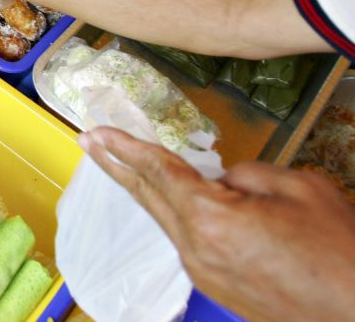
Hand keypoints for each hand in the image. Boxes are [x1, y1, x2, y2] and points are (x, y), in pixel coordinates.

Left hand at [80, 126, 354, 321]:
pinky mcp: (216, 287)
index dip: (126, 147)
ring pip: (168, 219)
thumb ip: (246, 175)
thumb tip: (221, 180)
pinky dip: (178, 214)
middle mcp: (196, 249)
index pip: (158, 172)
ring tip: (122, 162)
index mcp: (212, 219)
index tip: (96, 130)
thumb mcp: (298, 189)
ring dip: (146, 189)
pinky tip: (179, 200)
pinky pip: (188, 240)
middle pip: (148, 196)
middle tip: (88, 140)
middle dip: (115, 165)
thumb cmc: (341, 254)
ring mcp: (204, 273)